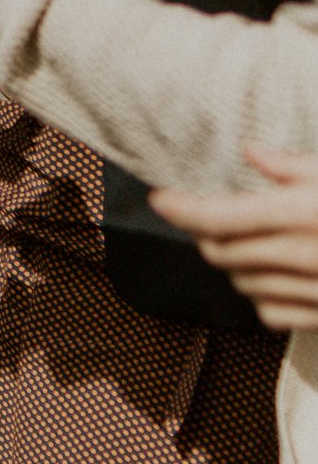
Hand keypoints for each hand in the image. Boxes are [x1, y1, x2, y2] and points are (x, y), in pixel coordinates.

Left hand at [153, 145, 317, 329]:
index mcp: (302, 215)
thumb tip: (249, 150)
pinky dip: (259, 296)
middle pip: (221, 253)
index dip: (180, 209)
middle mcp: (305, 255)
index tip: (160, 199)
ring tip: (245, 243)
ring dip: (232, 264)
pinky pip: (270, 313)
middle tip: (205, 216)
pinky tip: (268, 276)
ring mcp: (317, 290)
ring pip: (242, 284)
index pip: (218, 218)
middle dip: (204, 234)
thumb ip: (292, 166)